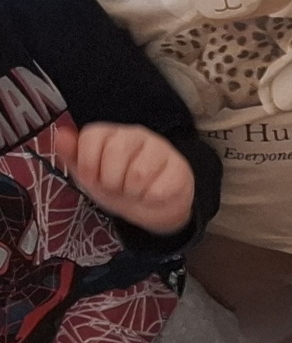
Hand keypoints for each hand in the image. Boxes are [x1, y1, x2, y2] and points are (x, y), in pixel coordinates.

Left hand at [50, 121, 193, 235]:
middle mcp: (136, 135)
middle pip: (115, 152)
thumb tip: (60, 134)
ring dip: (132, 192)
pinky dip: (150, 199)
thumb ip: (72, 156)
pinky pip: (158, 189)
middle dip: (111, 180)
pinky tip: (152, 195)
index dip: (88, 164)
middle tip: (117, 186)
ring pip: (138, 173)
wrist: (152, 209)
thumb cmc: (119, 187)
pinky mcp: (180, 169)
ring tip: (135, 191)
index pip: (92, 137)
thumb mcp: (89, 175)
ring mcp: (161, 150)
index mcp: (111, 133)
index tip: (93, 178)